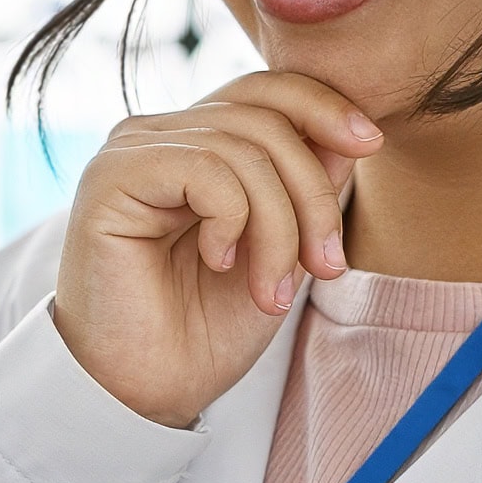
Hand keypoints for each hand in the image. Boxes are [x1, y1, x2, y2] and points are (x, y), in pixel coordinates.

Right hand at [50, 72, 380, 427]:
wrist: (145, 392)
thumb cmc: (205, 329)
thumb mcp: (281, 249)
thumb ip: (306, 187)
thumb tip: (352, 134)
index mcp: (197, 142)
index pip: (267, 89)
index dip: (324, 106)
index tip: (370, 144)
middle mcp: (160, 135)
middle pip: (266, 118)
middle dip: (313, 195)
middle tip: (325, 267)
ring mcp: (131, 151)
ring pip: (242, 149)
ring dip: (278, 227)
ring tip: (271, 292)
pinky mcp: (111, 177)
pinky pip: (205, 169)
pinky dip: (232, 222)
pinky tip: (218, 263)